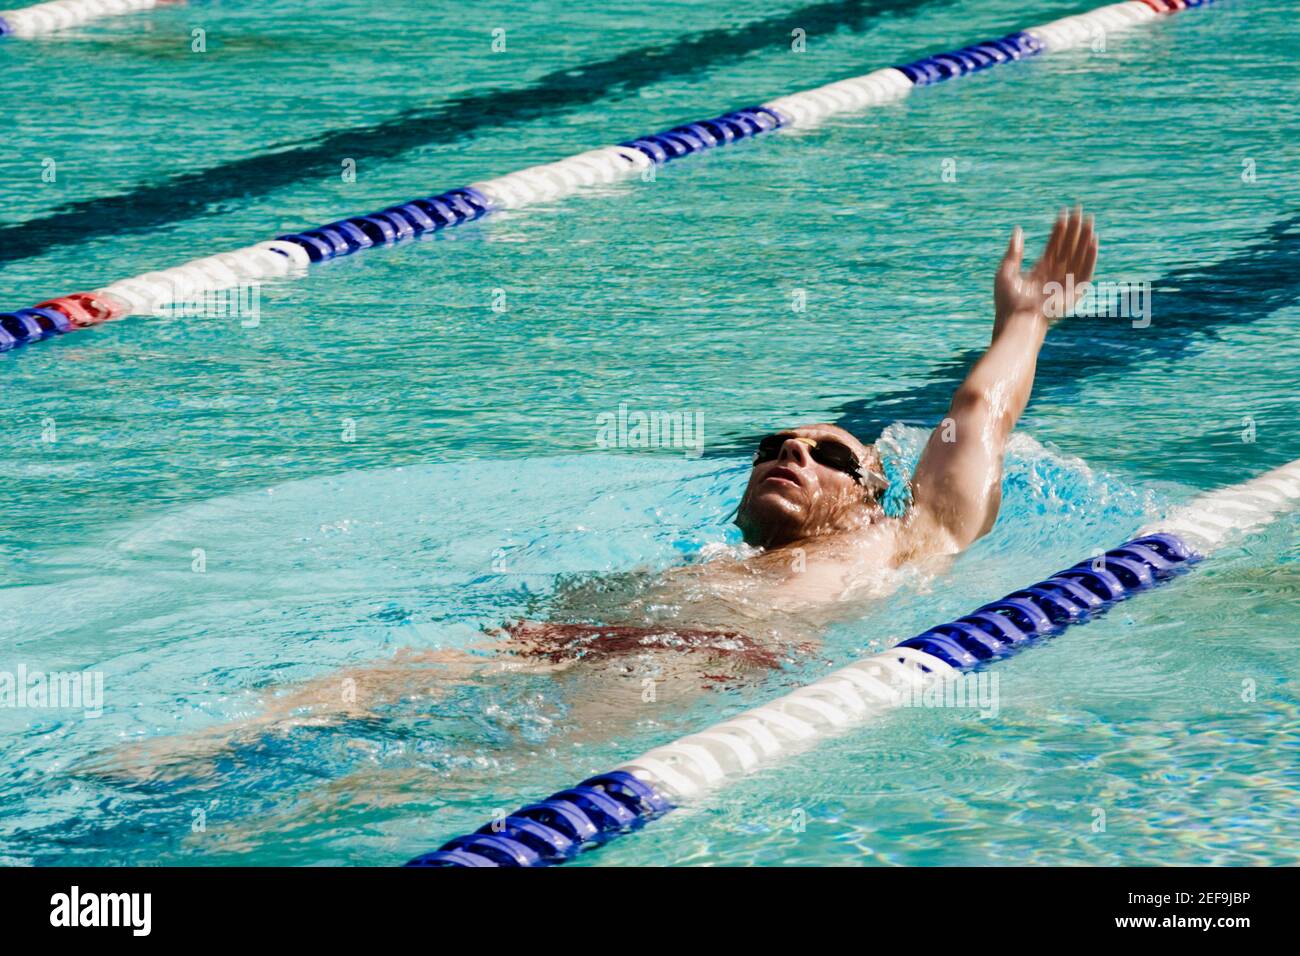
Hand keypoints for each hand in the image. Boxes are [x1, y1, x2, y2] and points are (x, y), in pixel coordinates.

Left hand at [994, 205, 1097, 330]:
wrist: (1016, 320)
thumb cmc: (1008, 301)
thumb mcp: (1006, 272)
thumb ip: (1014, 252)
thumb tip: (1018, 230)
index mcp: (1040, 270)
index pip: (1054, 245)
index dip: (1059, 229)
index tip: (1064, 212)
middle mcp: (1055, 274)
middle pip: (1068, 247)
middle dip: (1074, 229)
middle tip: (1080, 210)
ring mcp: (1065, 282)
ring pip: (1078, 255)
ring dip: (1084, 238)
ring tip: (1089, 221)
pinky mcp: (1074, 292)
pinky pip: (1085, 271)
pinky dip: (1090, 258)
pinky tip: (1093, 242)